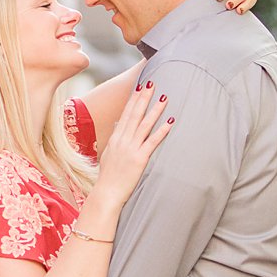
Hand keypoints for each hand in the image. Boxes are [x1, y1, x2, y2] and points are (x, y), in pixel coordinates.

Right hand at [94, 79, 172, 208]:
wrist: (106, 193)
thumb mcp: (108, 153)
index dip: (133, 99)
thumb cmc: (108, 176)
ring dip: (154, 110)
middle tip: (152, 83)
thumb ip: (114, 138)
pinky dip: (161, 131)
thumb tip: (118, 124)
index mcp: (115, 138)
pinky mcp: (139, 159)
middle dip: (143, 98)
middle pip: (134, 114)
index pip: (125, 114)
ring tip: (164, 98)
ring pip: (144, 125)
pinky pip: (152, 142)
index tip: (140, 87)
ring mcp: (130, 149)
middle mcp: (122, 140)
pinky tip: (170, 122)